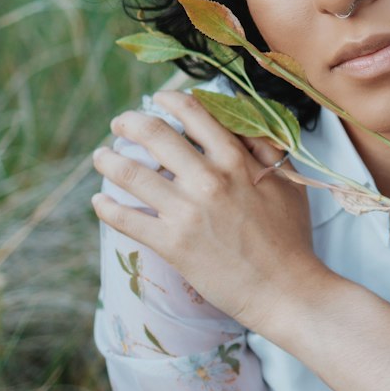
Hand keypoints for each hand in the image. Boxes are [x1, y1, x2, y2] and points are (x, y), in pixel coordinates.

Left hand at [90, 90, 321, 334]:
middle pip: (153, 134)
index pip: (194, 113)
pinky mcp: (172, 244)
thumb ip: (264, 147)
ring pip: (131, 173)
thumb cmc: (290, 238)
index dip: (170, 100)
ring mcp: (186, 211)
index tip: (158, 100)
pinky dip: (106, 207)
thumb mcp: (287, 182)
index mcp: (236, 160)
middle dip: (129, 123)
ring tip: (102, 157)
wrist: (285, 290)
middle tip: (120, 124)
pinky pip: (126, 219)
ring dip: (108, 160)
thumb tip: (243, 120)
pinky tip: (100, 201)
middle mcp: (208, 179)